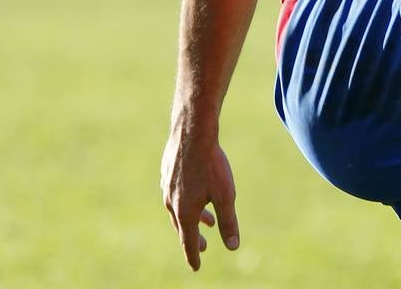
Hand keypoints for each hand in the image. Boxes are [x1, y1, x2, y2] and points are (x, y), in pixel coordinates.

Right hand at [161, 123, 239, 270]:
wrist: (192, 132)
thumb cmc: (211, 164)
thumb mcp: (225, 195)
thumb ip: (228, 222)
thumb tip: (233, 246)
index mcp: (184, 212)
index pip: (188, 241)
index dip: (194, 255)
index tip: (197, 267)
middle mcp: (171, 202)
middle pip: (182, 226)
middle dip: (194, 238)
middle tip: (204, 247)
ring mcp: (167, 187)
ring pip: (179, 208)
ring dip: (194, 217)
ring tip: (207, 221)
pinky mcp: (167, 173)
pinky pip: (176, 193)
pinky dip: (187, 200)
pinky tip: (195, 193)